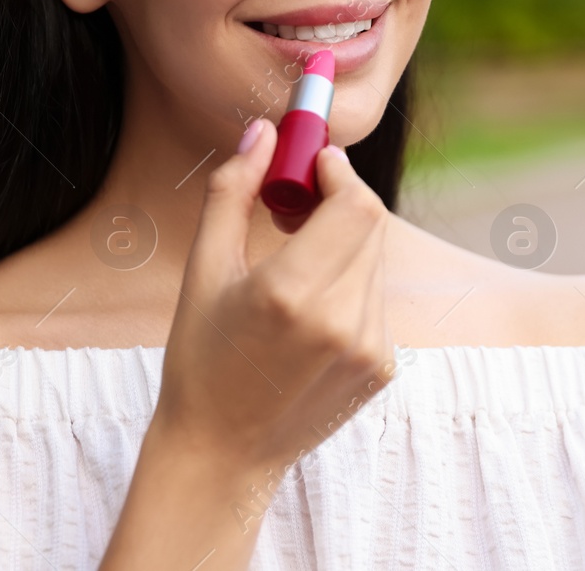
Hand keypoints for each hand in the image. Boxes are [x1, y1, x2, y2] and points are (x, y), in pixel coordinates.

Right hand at [152, 117, 396, 476]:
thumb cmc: (202, 357)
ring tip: (295, 262)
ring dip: (344, 243)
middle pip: (371, 224)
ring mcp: (368, 349)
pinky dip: (350, 285)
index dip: (340, 172)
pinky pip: (376, 298)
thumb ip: (233, 191)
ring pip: (375, 259)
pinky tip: (309, 310)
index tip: (314, 162)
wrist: (222, 453)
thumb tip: (263, 131)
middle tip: (298, 201)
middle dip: (340, 199)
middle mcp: (339, 321)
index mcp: (289, 293)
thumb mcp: (204, 269)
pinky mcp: (382, 368)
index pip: (355, 204)